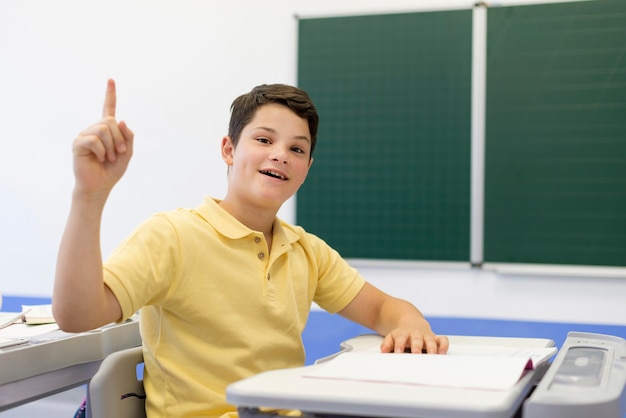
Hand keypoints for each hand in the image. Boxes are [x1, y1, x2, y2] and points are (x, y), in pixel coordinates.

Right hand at [72, 79, 133, 195]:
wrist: (99, 186)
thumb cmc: (112, 170)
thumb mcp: (127, 153)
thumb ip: (127, 136)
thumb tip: (120, 120)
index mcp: (106, 130)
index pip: (108, 108)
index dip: (110, 94)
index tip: (111, 80)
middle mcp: (94, 129)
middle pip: (110, 121)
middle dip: (119, 139)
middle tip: (119, 154)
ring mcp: (85, 135)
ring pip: (103, 129)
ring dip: (111, 147)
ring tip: (108, 158)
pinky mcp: (78, 143)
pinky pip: (94, 140)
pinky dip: (102, 151)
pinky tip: (99, 159)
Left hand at [380, 318, 448, 353]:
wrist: (411, 322)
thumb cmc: (402, 334)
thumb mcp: (392, 336)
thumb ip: (387, 343)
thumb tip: (383, 351)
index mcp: (404, 333)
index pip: (401, 339)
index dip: (399, 345)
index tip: (398, 352)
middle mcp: (416, 334)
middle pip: (417, 339)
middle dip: (417, 346)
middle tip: (416, 354)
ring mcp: (427, 335)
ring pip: (431, 340)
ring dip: (432, 347)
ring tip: (432, 355)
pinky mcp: (436, 338)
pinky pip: (443, 340)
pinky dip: (444, 345)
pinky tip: (442, 352)